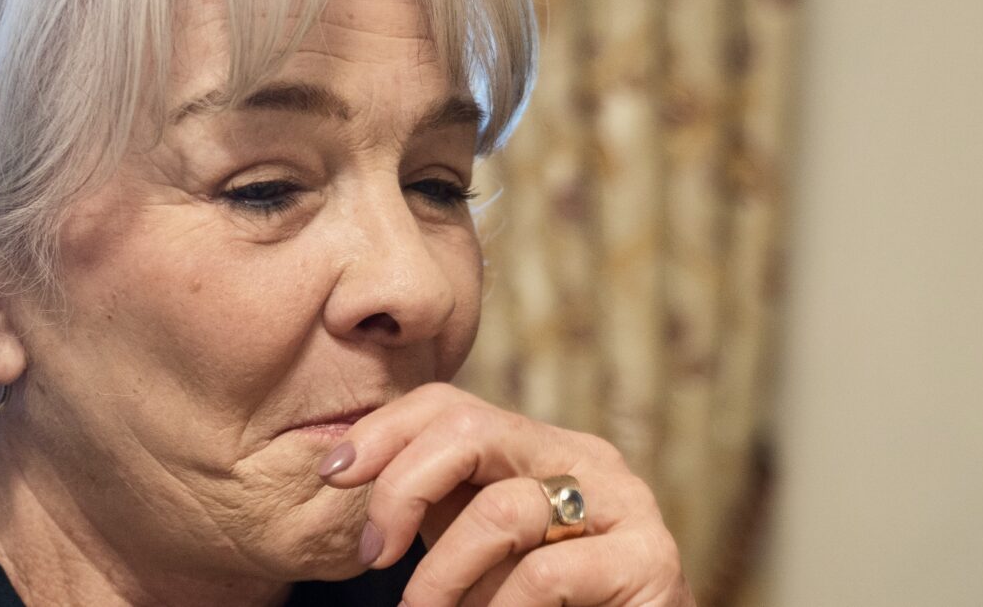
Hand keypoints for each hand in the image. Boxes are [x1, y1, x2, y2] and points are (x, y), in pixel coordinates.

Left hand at [318, 382, 691, 606]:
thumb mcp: (473, 551)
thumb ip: (435, 509)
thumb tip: (342, 471)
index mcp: (540, 451)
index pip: (451, 404)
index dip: (384, 430)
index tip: (334, 474)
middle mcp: (586, 460)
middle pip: (474, 427)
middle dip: (403, 488)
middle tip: (372, 554)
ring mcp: (624, 504)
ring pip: (502, 511)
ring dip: (442, 578)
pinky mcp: (648, 559)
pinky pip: (544, 573)